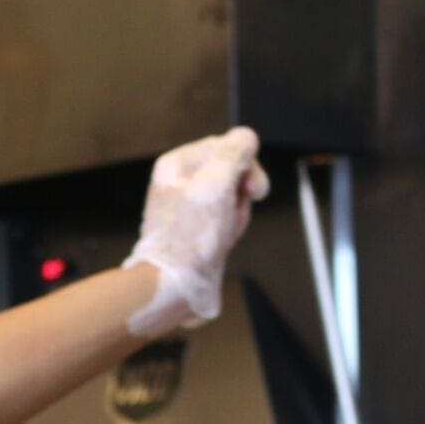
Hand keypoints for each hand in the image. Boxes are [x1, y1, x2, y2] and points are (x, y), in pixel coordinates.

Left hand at [123, 126, 270, 335]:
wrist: (174, 285)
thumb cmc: (189, 239)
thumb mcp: (216, 184)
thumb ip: (233, 153)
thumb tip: (246, 138)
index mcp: (177, 163)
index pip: (227, 145)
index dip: (246, 165)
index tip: (250, 187)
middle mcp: (180, 181)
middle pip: (233, 171)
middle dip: (241, 193)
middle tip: (233, 211)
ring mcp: (189, 206)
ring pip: (233, 196)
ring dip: (237, 214)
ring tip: (222, 233)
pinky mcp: (198, 227)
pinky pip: (227, 218)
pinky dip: (231, 229)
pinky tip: (221, 243)